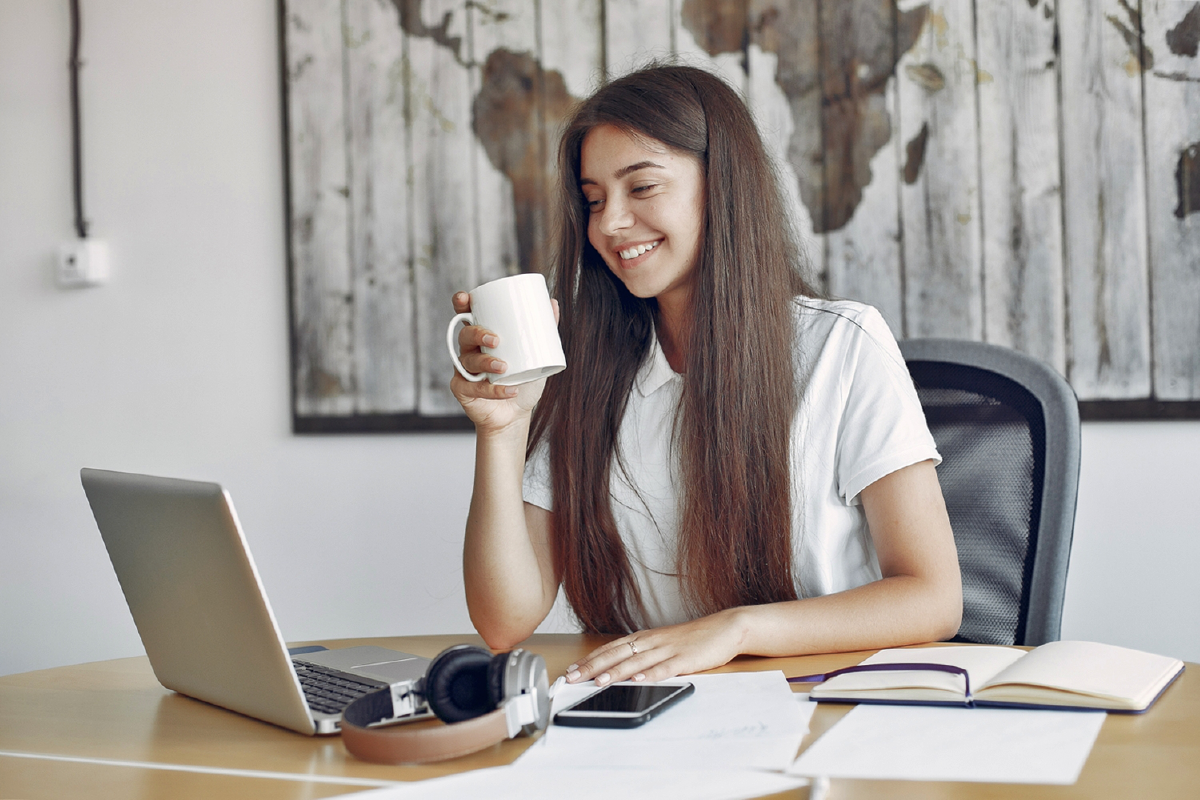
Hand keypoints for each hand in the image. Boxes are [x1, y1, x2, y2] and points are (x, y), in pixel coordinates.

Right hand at [449, 291, 559, 434]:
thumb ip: (544, 329)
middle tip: (496, 340)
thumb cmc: (522, 380)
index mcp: (482, 337)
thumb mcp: (536, 354)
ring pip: (468, 360)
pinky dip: (494, 390)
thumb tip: (553, 303)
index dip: (461, 304)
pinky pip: (474, 387)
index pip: (466, 315)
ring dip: (485, 362)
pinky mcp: (463, 390)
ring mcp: (464, 370)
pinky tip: (509, 390)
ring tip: (503, 367)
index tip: (465, 298)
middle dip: (477, 334)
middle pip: (465, 335)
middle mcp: (469, 350)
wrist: (516, 415)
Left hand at [564, 608, 748, 685]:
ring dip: (616, 672)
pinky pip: (666, 668)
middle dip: (592, 666)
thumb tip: (621, 669)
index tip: (571, 669)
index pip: (611, 648)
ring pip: (637, 661)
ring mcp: (668, 650)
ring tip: (598, 681)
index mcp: (645, 638)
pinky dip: (651, 674)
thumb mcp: (664, 644)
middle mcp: (652, 642)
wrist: (725, 628)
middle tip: (572, 677)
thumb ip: (644, 655)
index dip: (589, 659)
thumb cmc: (694, 639)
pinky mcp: (685, 659)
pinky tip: (639, 680)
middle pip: (617, 654)